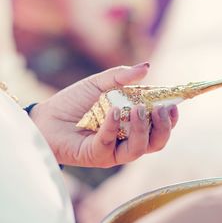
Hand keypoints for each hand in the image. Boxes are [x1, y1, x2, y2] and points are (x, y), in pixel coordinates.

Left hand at [30, 63, 178, 167]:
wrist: (46, 116)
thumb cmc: (75, 102)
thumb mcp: (100, 84)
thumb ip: (123, 77)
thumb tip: (147, 67)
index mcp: (134, 125)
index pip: (161, 128)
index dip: (171, 119)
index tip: (174, 104)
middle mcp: (128, 140)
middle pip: (157, 143)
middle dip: (163, 127)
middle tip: (159, 109)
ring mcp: (114, 151)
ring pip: (139, 149)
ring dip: (143, 129)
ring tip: (138, 110)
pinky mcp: (97, 155)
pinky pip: (110, 144)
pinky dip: (114, 126)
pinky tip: (115, 111)